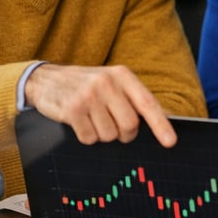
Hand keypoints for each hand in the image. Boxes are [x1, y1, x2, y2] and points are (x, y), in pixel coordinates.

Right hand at [24, 64, 175, 147]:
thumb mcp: (113, 83)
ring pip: (109, 135)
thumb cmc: (88, 85)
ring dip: (102, 134)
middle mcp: (107, 83)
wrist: (47, 79)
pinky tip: (80, 122)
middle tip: (113, 125)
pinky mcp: (72, 110)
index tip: (171, 142)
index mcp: (122, 75)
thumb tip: (163, 122)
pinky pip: (89, 138)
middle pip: (129, 125)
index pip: (148, 103)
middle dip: (124, 133)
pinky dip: (87, 136)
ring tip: (93, 118)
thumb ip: (134, 99)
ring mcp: (88, 96)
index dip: (161, 125)